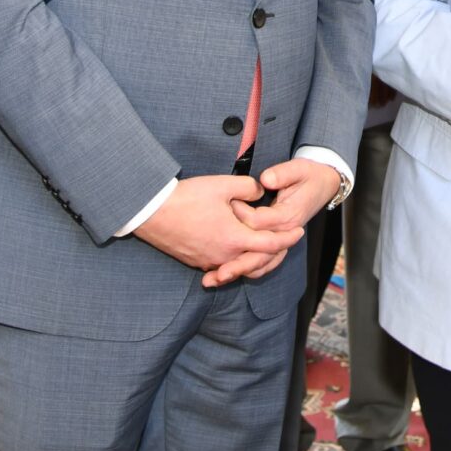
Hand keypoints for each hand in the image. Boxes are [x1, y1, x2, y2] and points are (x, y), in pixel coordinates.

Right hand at [135, 174, 300, 283]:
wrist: (151, 213)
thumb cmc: (187, 197)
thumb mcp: (223, 185)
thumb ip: (249, 188)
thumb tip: (260, 193)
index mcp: (235, 238)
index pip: (271, 244)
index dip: (288, 238)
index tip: (299, 231)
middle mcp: (225, 255)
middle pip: (258, 260)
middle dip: (275, 251)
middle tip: (285, 240)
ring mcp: (209, 261)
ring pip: (240, 265)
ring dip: (254, 257)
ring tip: (263, 246)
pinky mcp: (196, 262)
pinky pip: (222, 265)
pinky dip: (234, 260)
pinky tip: (234, 251)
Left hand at [209, 159, 338, 286]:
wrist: (323, 185)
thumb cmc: (309, 176)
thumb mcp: (298, 168)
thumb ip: (282, 174)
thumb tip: (266, 180)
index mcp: (288, 215)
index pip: (259, 222)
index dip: (240, 215)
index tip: (226, 204)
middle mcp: (285, 233)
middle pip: (259, 254)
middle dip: (236, 264)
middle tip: (214, 272)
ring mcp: (283, 242)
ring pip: (261, 264)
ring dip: (238, 272)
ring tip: (213, 280)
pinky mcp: (277, 244)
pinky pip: (263, 264)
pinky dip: (246, 271)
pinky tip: (226, 276)